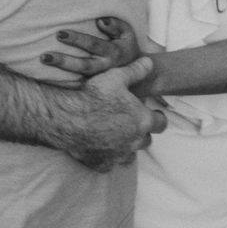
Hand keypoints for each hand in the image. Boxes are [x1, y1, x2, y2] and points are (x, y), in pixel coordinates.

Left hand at [40, 17, 140, 79]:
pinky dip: (61, 87)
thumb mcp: (127, 33)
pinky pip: (76, 89)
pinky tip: (44, 83)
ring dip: (59, 76)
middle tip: (44, 56)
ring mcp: (98, 80)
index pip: (93, 45)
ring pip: (78, 80)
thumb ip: (115, 25)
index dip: (77, 39)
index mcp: (113, 53)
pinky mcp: (93, 87)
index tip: (59, 33)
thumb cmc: (125, 45)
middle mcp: (105, 68)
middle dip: (63, 61)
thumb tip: (100, 21)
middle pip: (83, 66)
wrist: (136, 71)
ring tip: (42, 68)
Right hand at [61, 57, 165, 171]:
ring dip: (125, 146)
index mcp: (142, 121)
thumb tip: (150, 62)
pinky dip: (106, 156)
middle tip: (128, 121)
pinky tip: (98, 145)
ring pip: (129, 155)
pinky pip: (109, 163)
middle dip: (140, 132)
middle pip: (146, 140)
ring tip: (113, 134)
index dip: (156, 117)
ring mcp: (118, 155)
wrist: (65, 118)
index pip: (161, 123)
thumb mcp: (115, 76)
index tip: (149, 112)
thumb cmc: (92, 96)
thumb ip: (136, 70)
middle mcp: (134, 142)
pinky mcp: (102, 164)